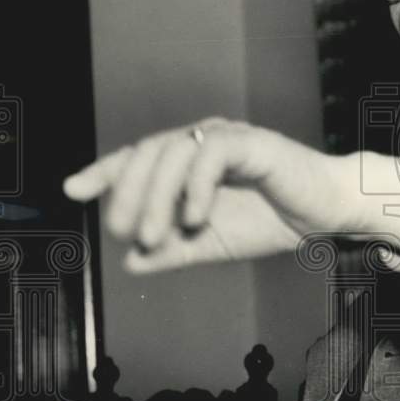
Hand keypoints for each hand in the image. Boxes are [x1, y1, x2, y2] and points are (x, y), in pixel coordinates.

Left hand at [64, 118, 354, 272]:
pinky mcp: (252, 142)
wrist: (325, 215)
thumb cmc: (272, 221)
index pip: (138, 157)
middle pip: (147, 152)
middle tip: (125, 234)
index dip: (105, 171)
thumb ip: (173, 250)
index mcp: (189, 159)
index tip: (74, 190)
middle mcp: (202, 140)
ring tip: (152, 236)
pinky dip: (196, 186)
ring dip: (155, 197)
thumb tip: (130, 263)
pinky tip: (194, 217)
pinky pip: (212, 154)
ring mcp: (226, 137)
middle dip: (126, 193)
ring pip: (173, 151)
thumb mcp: (212, 244)